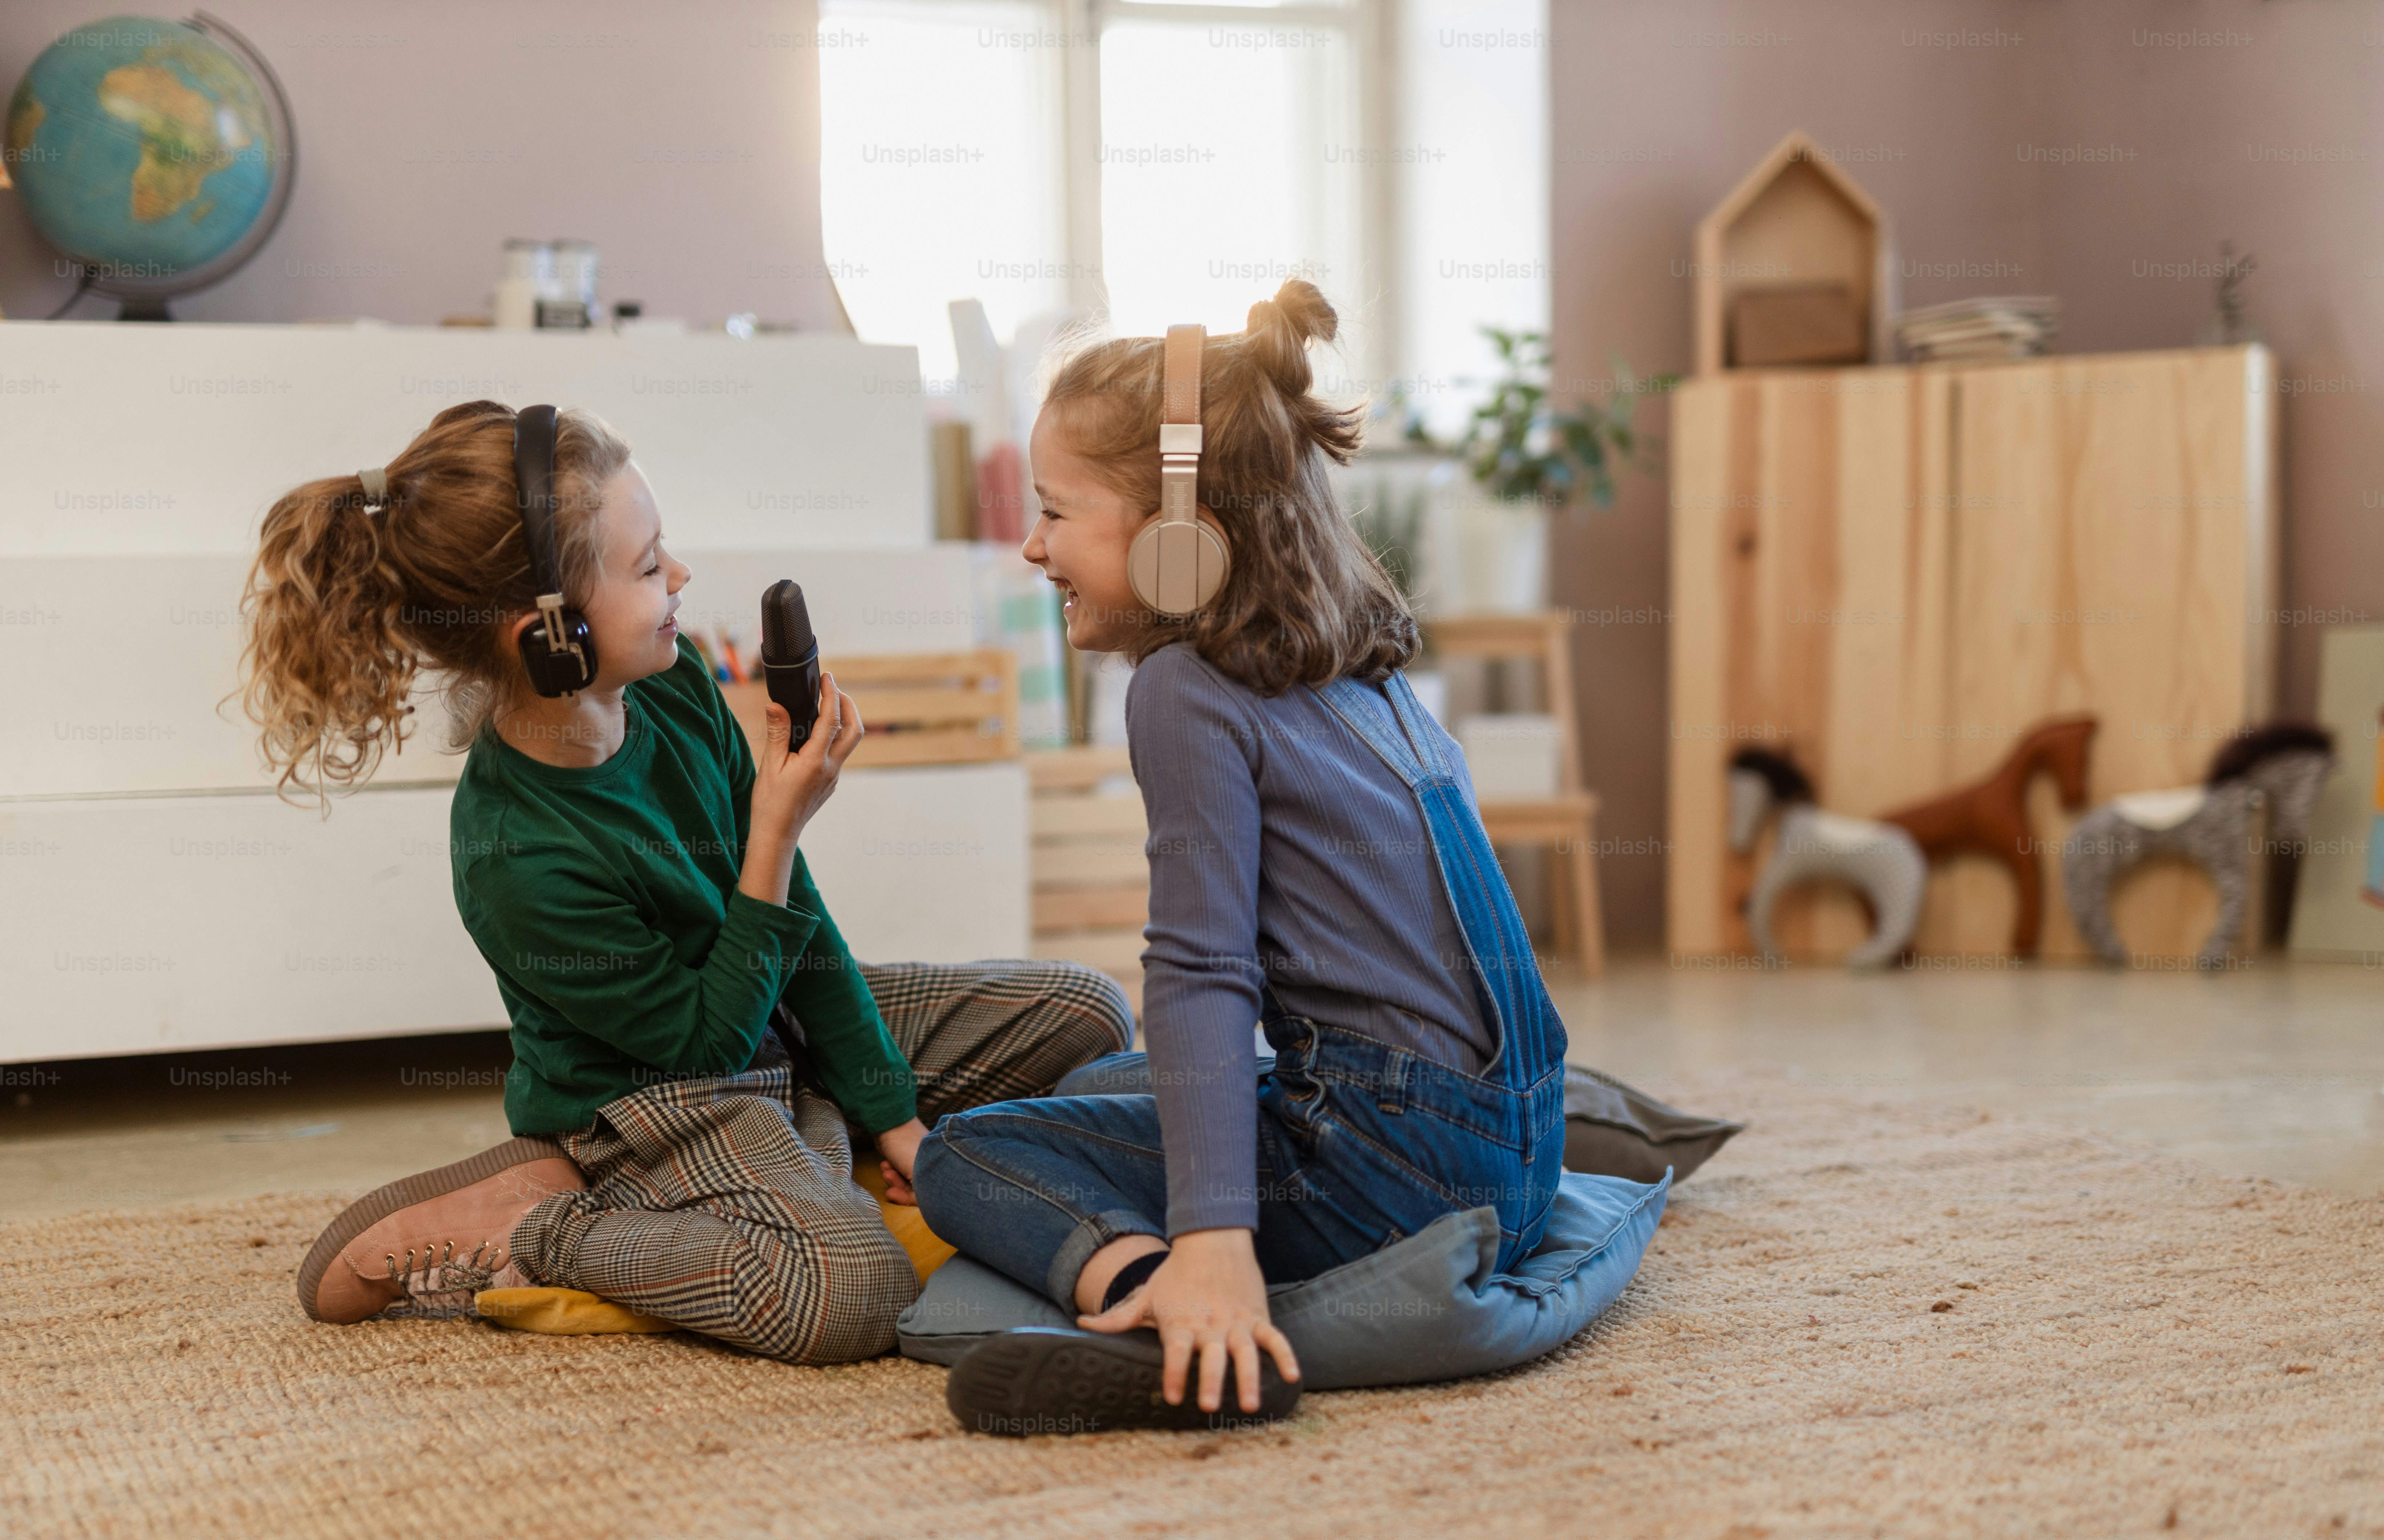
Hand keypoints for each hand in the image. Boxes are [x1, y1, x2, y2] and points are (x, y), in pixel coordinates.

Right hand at [738, 670, 862, 903]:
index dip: (831, 695)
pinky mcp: (830, 782)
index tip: (827, 678)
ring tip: (825, 705)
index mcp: (816, 761)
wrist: (777, 835)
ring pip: (848, 743)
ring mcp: (833, 777)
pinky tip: (815, 733)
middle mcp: (831, 768)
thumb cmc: (770, 803)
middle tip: (833, 689)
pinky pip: (838, 754)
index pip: (831, 720)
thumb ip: (777, 733)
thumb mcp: (770, 765)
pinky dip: (833, 736)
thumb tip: (776, 704)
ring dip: (843, 720)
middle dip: (848, 705)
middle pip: (855, 730)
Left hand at [875, 1118, 926, 1205]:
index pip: (929, 1193)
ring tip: (885, 1171)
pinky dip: (892, 1172)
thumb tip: (927, 1205)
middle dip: (900, 1188)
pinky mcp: (906, 1157)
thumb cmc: (905, 1146)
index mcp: (939, 1167)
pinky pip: (900, 1172)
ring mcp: (919, 1160)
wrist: (888, 1122)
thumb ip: (922, 1191)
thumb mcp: (915, 1171)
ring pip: (907, 1181)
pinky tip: (884, 1165)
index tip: (893, 1194)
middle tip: (888, 1183)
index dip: (909, 1199)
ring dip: (894, 1179)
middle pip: (917, 1188)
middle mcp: (931, 1165)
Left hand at [1076, 1228, 1298, 1413]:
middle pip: (1212, 1356)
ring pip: (1246, 1352)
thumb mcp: (1146, 1296)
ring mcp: (1236, 1321)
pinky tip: (1293, 1377)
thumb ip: (1117, 1317)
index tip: (1174, 1397)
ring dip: (1249, 1378)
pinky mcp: (1256, 1316)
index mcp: (1182, 1323)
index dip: (1175, 1373)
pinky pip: (1274, 1338)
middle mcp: (1210, 1324)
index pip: (1177, 1352)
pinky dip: (1285, 1356)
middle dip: (1211, 1381)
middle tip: (1209, 1406)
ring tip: (1249, 1404)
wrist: (1211, 1240)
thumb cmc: (1174, 1275)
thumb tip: (1081, 1323)